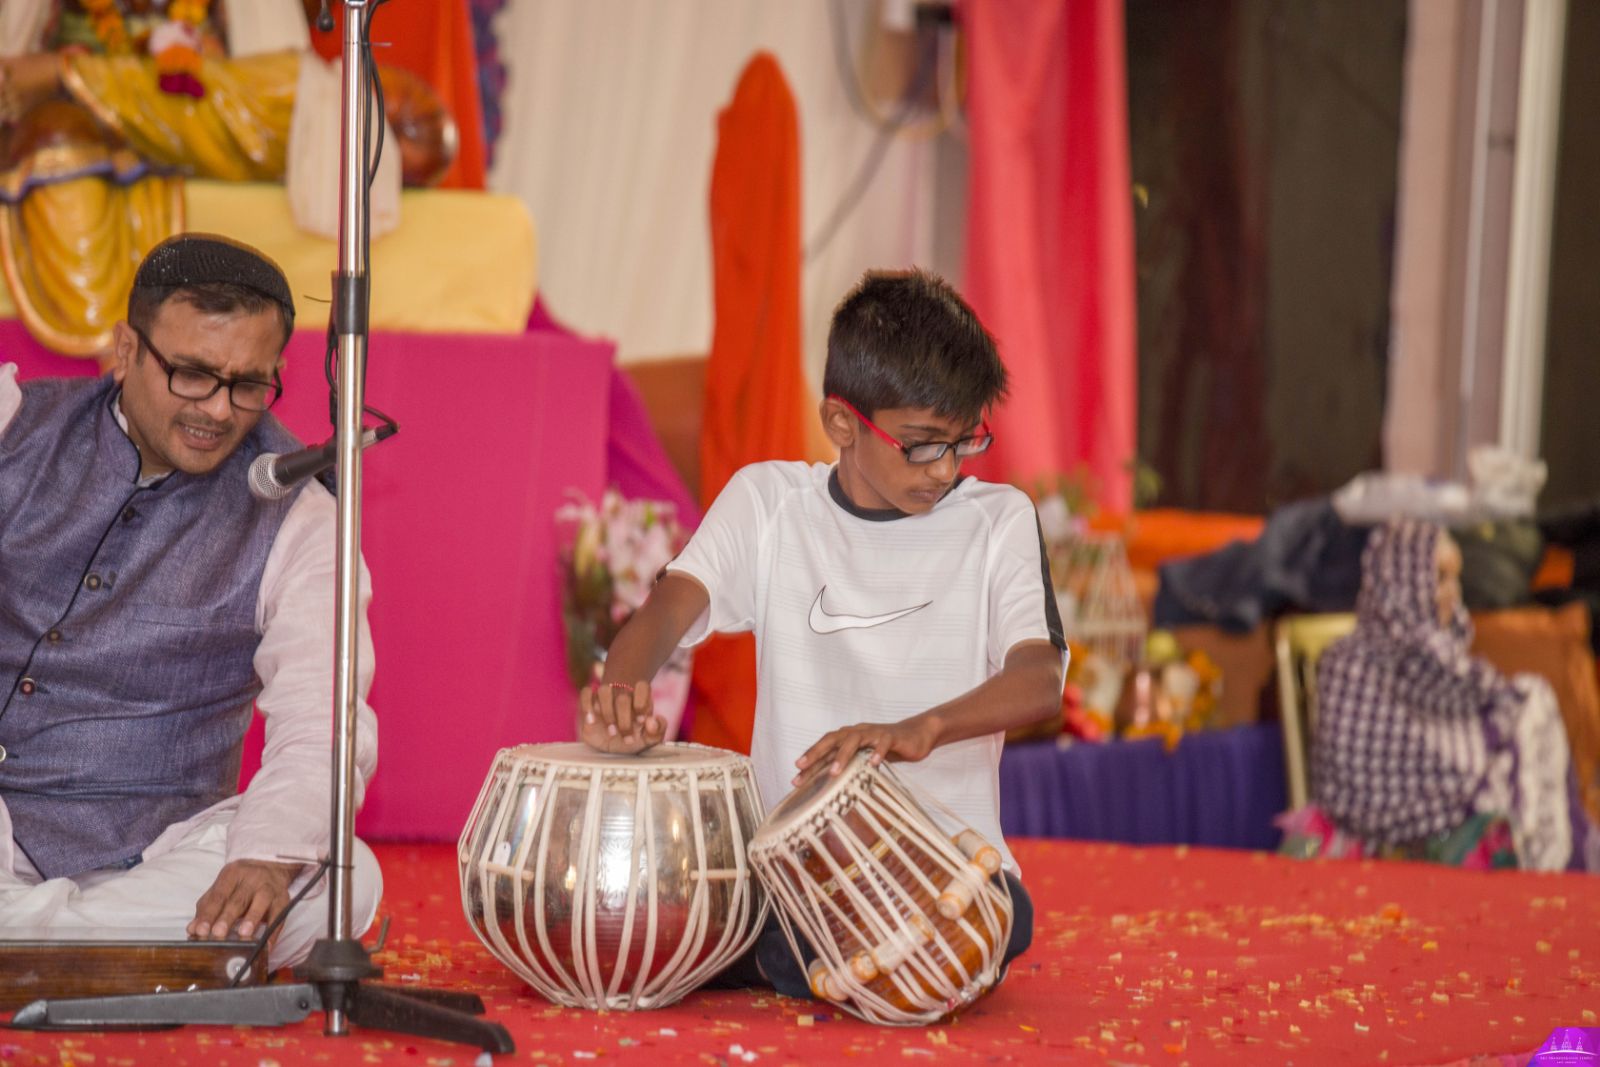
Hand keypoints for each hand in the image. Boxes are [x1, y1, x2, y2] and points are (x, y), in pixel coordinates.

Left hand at [189, 859, 301, 942]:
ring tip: (243, 934)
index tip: (201, 931)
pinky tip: (266, 945)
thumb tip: (193, 929)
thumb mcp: (222, 888)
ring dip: (252, 919)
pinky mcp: (283, 899)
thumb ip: (207, 908)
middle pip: (239, 899)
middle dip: (228, 917)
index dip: (209, 914)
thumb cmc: (241, 883)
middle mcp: (252, 878)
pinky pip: (279, 915)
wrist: (270, 866)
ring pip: (261, 902)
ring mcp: (270, 888)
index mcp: (232, 874)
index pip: (218, 895)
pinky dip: (273, 932)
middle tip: (218, 934)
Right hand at [578, 679, 665, 754]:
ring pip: (604, 690)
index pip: (642, 686)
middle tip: (627, 737)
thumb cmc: (632, 739)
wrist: (610, 747)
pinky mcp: (589, 703)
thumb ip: (658, 730)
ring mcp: (604, 698)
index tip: (641, 721)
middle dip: (625, 719)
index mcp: (639, 698)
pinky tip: (591, 721)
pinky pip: (586, 693)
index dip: (642, 702)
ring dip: (607, 712)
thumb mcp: (649, 739)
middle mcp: (622, 694)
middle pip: (623, 697)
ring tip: (611, 731)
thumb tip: (652, 720)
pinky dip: (587, 705)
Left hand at [793, 717, 938, 788]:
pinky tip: (873, 764)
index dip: (810, 761)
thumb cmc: (886, 748)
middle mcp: (858, 732)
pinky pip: (883, 742)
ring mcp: (875, 732)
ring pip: (855, 739)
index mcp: (849, 737)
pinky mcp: (892, 736)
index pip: (825, 748)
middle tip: (802, 767)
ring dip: (843, 755)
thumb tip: (827, 784)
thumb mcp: (864, 758)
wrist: (916, 734)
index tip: (795, 778)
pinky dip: (878, 752)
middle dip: (816, 752)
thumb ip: (848, 766)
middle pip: (833, 739)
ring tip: (834, 772)